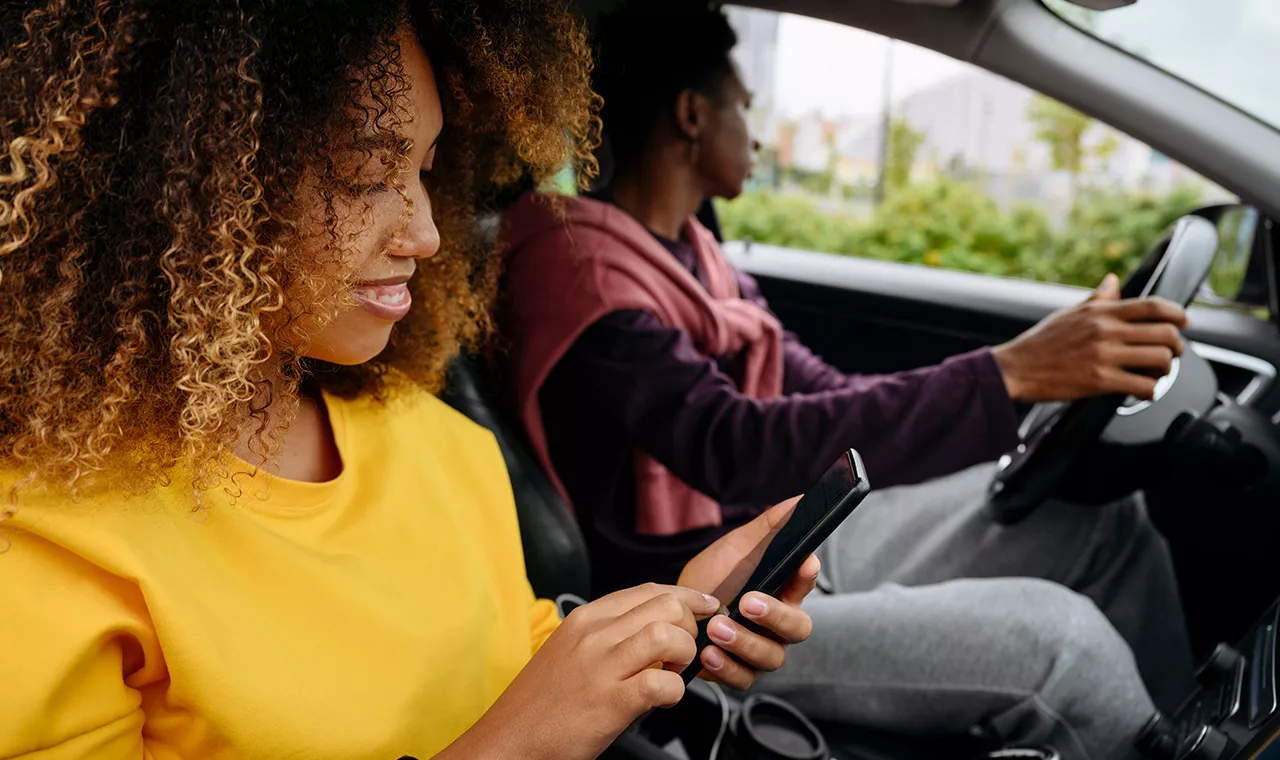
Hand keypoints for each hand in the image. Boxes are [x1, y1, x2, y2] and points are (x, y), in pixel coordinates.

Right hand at [442, 584, 718, 759]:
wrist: (508, 741)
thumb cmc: (541, 704)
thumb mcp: (569, 651)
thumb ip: (607, 634)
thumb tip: (653, 629)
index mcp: (585, 619)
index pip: (648, 590)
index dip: (686, 597)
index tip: (705, 607)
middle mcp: (594, 635)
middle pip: (666, 606)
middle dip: (688, 628)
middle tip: (680, 654)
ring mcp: (602, 667)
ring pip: (668, 635)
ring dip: (684, 655)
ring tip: (671, 673)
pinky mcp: (611, 702)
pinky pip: (663, 682)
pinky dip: (674, 691)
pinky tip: (662, 700)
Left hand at [678, 499, 818, 689]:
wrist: (673, 609)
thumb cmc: (714, 576)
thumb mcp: (737, 547)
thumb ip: (768, 527)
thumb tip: (798, 500)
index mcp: (783, 590)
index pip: (805, 582)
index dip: (807, 575)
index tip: (803, 561)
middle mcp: (778, 625)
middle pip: (797, 628)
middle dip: (775, 616)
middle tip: (747, 602)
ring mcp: (761, 650)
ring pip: (771, 656)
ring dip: (745, 642)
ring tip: (716, 628)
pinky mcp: (739, 672)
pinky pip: (743, 678)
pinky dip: (726, 667)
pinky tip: (707, 653)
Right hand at [991, 274, 1188, 402]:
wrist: (1014, 369)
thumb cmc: (1038, 343)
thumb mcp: (1068, 313)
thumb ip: (1096, 299)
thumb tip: (1113, 281)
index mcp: (1100, 313)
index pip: (1152, 306)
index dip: (1177, 313)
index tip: (1183, 322)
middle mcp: (1106, 331)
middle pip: (1164, 332)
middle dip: (1176, 346)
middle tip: (1170, 354)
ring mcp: (1105, 356)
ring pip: (1160, 359)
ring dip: (1165, 369)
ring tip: (1156, 374)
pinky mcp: (1100, 381)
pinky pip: (1143, 386)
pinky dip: (1150, 391)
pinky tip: (1143, 392)